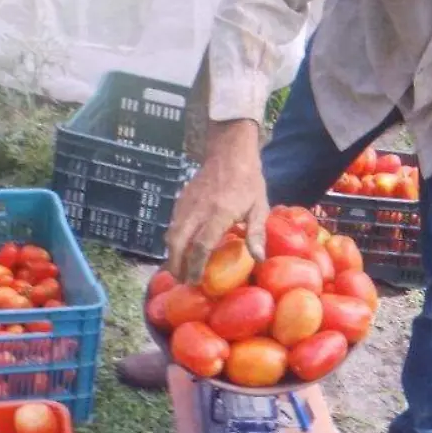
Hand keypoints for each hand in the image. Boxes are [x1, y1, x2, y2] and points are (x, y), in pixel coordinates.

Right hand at [165, 120, 267, 283]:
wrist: (229, 152)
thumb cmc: (248, 181)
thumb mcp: (260, 206)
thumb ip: (257, 233)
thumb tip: (258, 260)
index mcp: (219, 213)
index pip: (201, 245)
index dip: (196, 265)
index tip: (196, 280)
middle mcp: (198, 210)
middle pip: (178, 242)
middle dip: (177, 265)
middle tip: (182, 281)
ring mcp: (186, 204)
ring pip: (171, 234)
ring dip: (172, 255)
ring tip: (179, 270)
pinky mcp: (180, 201)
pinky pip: (172, 225)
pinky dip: (173, 241)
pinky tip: (180, 251)